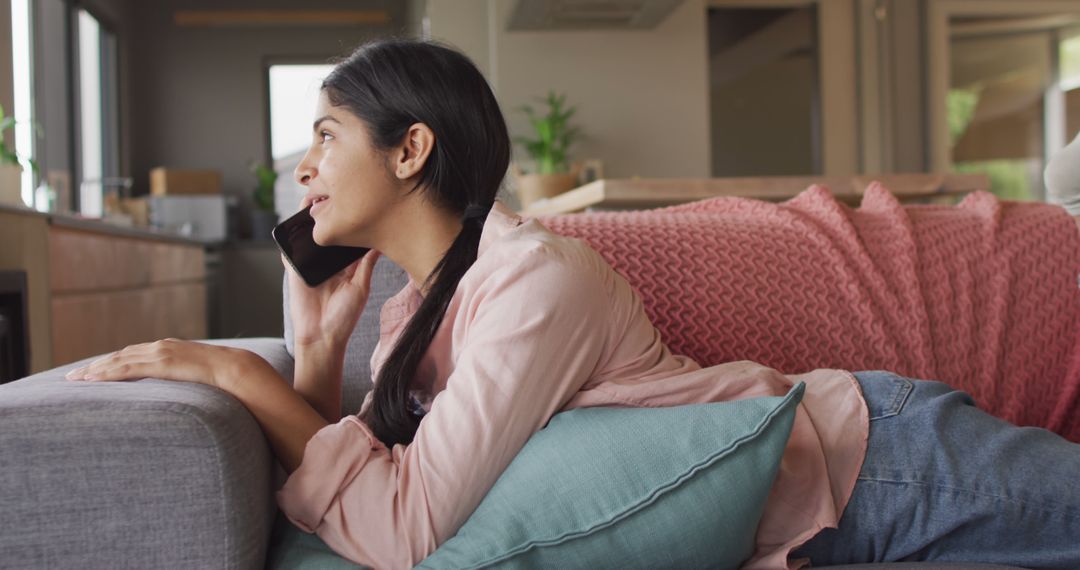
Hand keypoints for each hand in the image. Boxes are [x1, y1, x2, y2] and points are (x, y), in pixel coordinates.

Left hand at [64, 338, 253, 388]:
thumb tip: (185, 396)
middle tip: (73, 376)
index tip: (95, 371)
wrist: (238, 370)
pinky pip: (127, 368)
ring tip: (75, 380)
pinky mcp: (160, 363)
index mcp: (170, 349)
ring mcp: (160, 353)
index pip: (133, 354)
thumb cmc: (225, 378)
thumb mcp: (200, 377)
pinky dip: (106, 373)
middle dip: (95, 365)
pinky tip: (91, 380)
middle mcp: (161, 347)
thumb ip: (187, 380)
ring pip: (118, 360)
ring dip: (95, 370)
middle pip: (120, 355)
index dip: (112, 363)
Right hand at [286, 193, 381, 348]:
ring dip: (307, 221)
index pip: (344, 237)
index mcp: (344, 264)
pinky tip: (294, 225)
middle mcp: (326, 262)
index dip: (347, 221)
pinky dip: (289, 239)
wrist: (322, 337)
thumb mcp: (360, 286)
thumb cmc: (344, 316)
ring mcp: (309, 265)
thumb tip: (379, 243)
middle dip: (325, 214)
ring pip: (306, 237)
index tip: (353, 203)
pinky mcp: (293, 270)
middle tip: (329, 195)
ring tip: (311, 201)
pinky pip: (288, 251)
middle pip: (324, 232)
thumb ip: (366, 264)